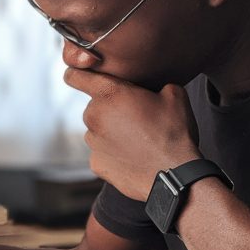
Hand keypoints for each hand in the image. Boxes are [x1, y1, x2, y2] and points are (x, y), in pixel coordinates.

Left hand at [64, 68, 201, 201]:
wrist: (174, 175)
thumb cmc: (174, 132)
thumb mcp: (174, 95)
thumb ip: (155, 83)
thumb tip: (155, 89)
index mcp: (109, 93)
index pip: (75, 76)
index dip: (77, 74)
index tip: (80, 77)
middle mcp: (94, 115)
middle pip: (94, 106)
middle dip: (110, 109)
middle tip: (135, 118)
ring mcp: (92, 142)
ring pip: (97, 130)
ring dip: (111, 132)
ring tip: (138, 140)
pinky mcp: (95, 163)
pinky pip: (101, 152)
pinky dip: (113, 153)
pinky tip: (133, 157)